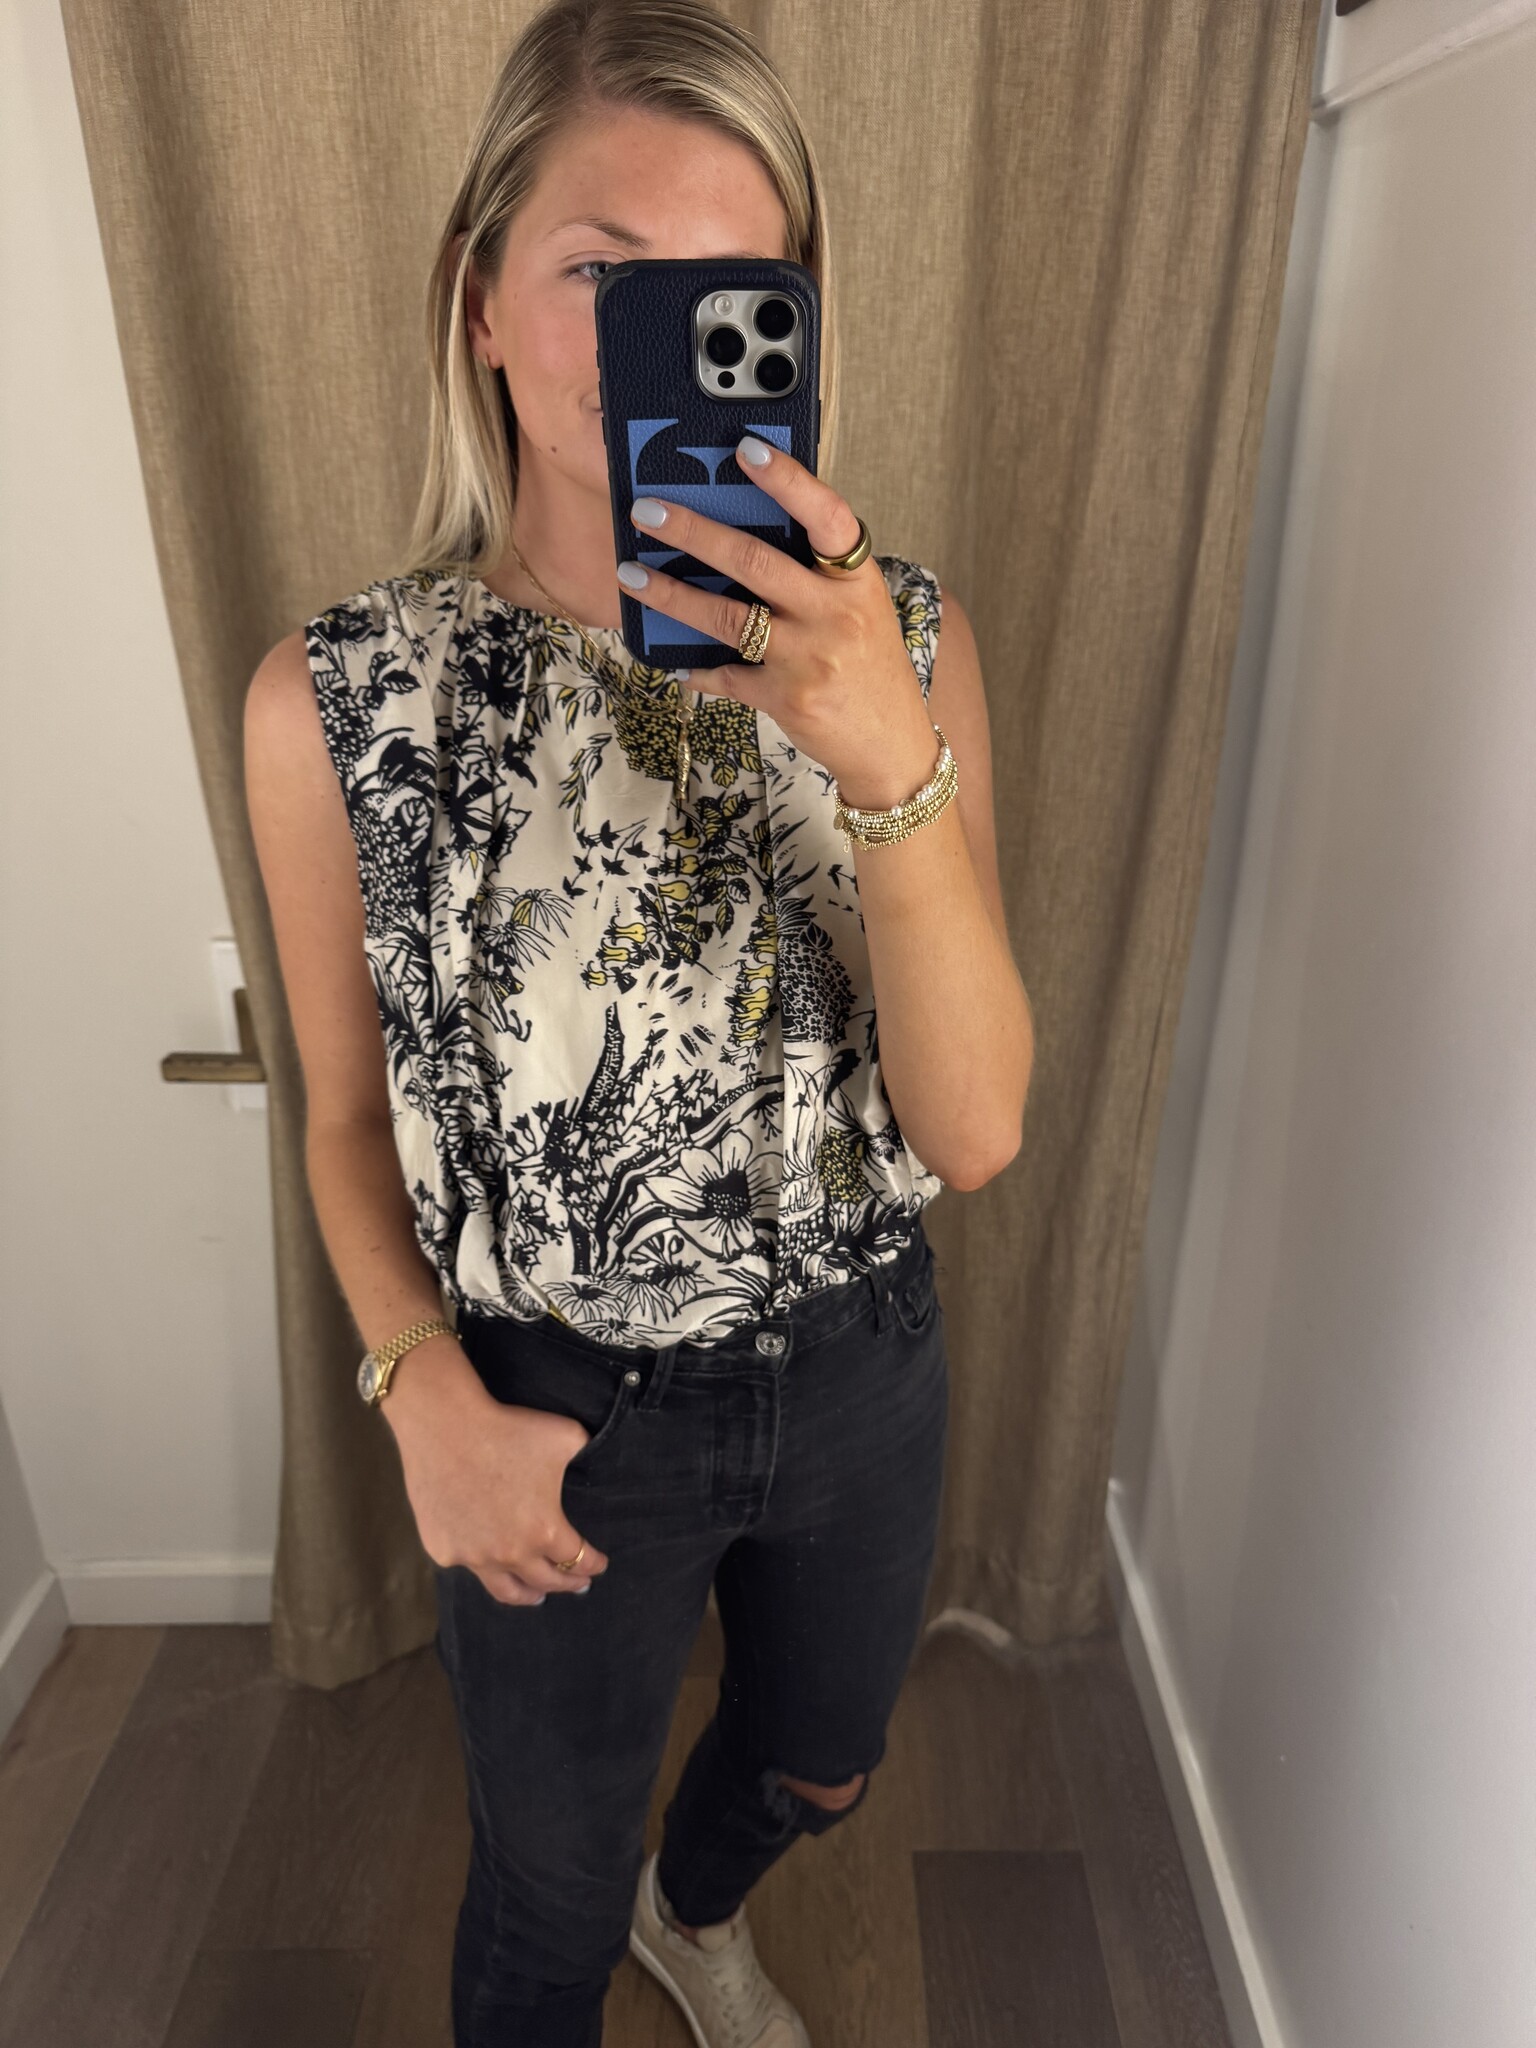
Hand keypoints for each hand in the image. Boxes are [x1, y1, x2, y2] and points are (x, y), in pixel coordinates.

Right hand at [384, 1341, 609, 1606]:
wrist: (446, 1425)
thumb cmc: (509, 1429)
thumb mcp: (565, 1437)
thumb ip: (584, 1455)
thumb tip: (593, 1458)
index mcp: (545, 1532)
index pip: (578, 1559)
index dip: (594, 1564)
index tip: (599, 1564)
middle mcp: (510, 1553)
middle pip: (547, 1581)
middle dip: (568, 1583)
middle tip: (578, 1584)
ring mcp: (473, 1557)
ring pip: (506, 1589)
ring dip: (528, 1595)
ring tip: (536, 1596)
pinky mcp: (443, 1550)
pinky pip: (469, 1564)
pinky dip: (485, 1565)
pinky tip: (490, 1560)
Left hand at [618, 435, 937, 808]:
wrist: (892, 744)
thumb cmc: (869, 666)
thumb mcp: (859, 609)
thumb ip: (814, 575)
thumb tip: (738, 536)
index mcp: (857, 581)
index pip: (827, 516)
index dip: (788, 480)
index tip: (745, 448)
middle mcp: (835, 615)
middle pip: (754, 561)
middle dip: (692, 531)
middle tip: (647, 512)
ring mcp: (809, 658)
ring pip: (726, 616)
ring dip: (670, 594)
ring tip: (632, 575)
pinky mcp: (786, 698)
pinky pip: (726, 675)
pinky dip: (697, 667)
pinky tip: (674, 659)